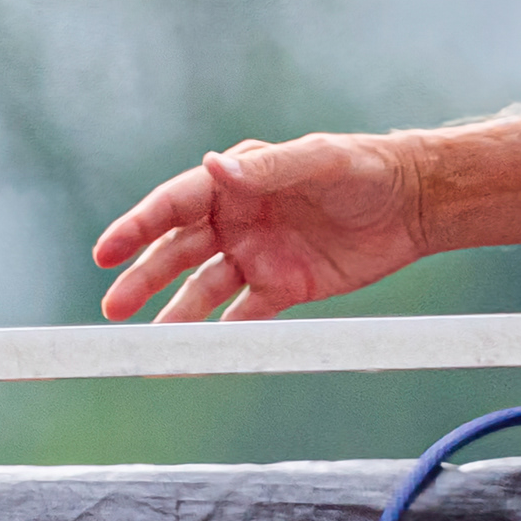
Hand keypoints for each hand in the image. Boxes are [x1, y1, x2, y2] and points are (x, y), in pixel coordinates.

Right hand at [92, 134, 431, 320]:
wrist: (414, 205)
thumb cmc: (363, 168)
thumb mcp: (317, 161)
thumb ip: (267, 168)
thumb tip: (216, 164)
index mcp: (235, 181)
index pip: (174, 206)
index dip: (137, 228)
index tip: (106, 252)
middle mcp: (236, 220)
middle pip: (177, 253)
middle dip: (143, 278)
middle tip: (114, 308)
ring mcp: (256, 256)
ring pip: (202, 291)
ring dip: (174, 315)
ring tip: (149, 346)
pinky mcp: (282, 289)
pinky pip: (242, 318)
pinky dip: (220, 339)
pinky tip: (197, 359)